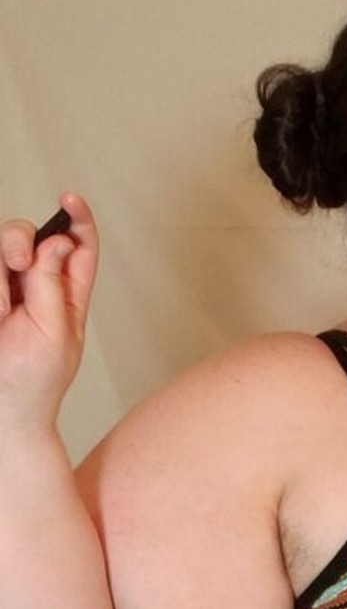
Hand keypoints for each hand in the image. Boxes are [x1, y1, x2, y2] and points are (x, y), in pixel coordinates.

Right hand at [0, 193, 98, 428]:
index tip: (68, 198)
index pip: (77, 246)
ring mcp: (3, 289)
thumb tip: (56, 242)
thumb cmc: (34, 381)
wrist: (2, 410)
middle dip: (20, 240)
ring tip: (1, 311)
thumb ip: (53, 284)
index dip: (77, 218)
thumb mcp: (56, 333)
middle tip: (18, 262)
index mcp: (66, 294)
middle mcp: (34, 286)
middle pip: (27, 236)